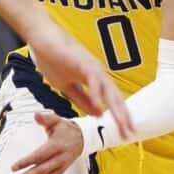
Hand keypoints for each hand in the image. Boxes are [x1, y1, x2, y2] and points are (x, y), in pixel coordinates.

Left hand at [10, 111, 83, 173]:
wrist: (82, 139)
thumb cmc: (65, 129)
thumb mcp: (57, 121)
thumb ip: (46, 118)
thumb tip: (36, 115)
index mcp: (57, 146)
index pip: (40, 156)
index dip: (26, 162)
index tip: (13, 167)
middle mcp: (59, 160)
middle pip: (41, 171)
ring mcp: (59, 169)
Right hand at [25, 22, 132, 138]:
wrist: (42, 39)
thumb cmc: (53, 60)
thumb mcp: (67, 87)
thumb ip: (83, 100)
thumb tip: (99, 114)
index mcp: (95, 80)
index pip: (111, 102)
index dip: (119, 117)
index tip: (125, 134)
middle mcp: (98, 74)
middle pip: (114, 98)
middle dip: (123, 117)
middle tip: (131, 134)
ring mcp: (92, 67)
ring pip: (109, 91)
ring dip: (116, 108)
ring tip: (122, 124)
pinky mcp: (83, 62)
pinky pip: (94, 80)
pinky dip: (97, 94)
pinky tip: (101, 107)